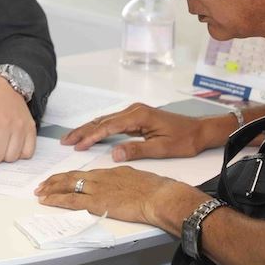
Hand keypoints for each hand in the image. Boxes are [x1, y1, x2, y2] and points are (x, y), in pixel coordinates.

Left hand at [34, 166, 183, 225]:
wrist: (159, 195)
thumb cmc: (156, 189)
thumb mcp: (139, 178)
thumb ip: (127, 179)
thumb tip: (123, 184)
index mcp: (112, 171)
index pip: (86, 174)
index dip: (72, 176)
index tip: (62, 179)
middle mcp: (101, 177)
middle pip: (73, 176)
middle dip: (55, 181)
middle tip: (43, 184)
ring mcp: (98, 189)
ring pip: (68, 186)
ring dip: (52, 189)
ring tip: (40, 192)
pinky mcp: (97, 202)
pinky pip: (72, 200)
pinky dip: (57, 200)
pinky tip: (47, 201)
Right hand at [62, 103, 220, 161]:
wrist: (199, 131)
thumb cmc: (184, 140)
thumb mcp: (161, 149)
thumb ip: (136, 150)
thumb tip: (114, 153)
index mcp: (139, 116)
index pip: (108, 127)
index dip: (91, 137)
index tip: (77, 146)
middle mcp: (134, 110)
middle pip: (102, 121)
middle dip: (83, 131)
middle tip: (65, 141)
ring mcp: (135, 112)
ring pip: (106, 120)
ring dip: (89, 129)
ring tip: (72, 138)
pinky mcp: (137, 117)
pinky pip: (113, 122)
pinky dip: (99, 128)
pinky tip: (91, 134)